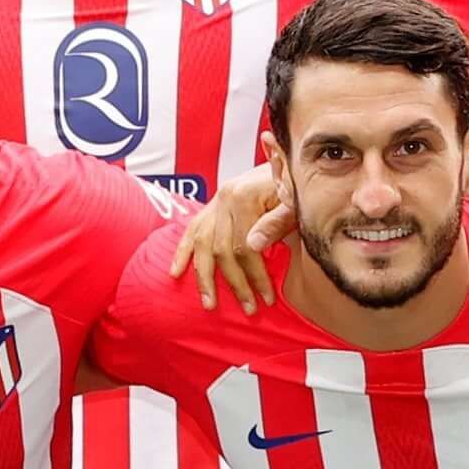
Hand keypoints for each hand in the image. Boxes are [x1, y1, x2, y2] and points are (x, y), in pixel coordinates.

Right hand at [162, 171, 291, 312]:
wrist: (288, 159)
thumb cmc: (294, 185)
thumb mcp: (293, 203)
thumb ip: (275, 223)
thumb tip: (253, 247)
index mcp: (243, 196)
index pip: (244, 247)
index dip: (256, 275)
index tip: (268, 298)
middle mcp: (223, 199)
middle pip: (221, 250)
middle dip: (235, 283)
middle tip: (249, 309)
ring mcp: (214, 203)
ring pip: (201, 245)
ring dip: (204, 277)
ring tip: (209, 304)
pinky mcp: (210, 206)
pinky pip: (190, 232)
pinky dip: (181, 253)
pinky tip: (175, 274)